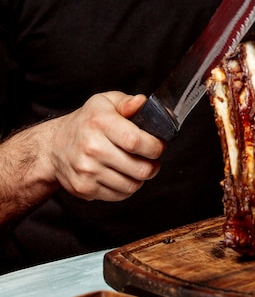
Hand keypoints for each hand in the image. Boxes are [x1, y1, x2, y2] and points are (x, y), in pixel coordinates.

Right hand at [48, 92, 164, 201]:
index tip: (159, 146)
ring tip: (138, 166)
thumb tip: (141, 102)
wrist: (54, 146)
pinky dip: (127, 187)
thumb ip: (126, 101)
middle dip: (153, 165)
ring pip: (132, 185)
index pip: (136, 141)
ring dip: (141, 177)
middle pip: (139, 168)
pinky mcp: (85, 188)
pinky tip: (123, 175)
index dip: (155, 147)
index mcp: (100, 123)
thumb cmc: (85, 122)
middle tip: (152, 159)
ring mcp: (87, 170)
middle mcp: (92, 147)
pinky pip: (119, 195)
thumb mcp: (104, 102)